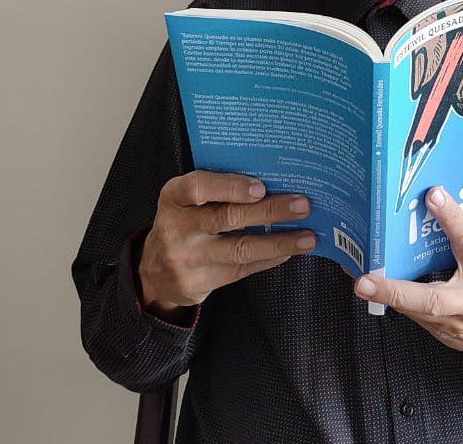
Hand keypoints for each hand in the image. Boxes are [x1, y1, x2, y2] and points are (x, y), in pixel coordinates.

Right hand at [137, 170, 314, 321]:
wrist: (153, 269)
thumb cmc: (184, 220)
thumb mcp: (188, 200)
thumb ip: (218, 189)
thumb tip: (274, 179)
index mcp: (173, 197)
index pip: (198, 188)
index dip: (230, 187)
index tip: (261, 186)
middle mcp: (177, 228)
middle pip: (228, 218)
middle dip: (270, 211)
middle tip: (302, 205)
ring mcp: (187, 259)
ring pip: (240, 249)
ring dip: (279, 242)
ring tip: (308, 237)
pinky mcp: (199, 284)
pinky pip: (242, 270)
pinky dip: (269, 259)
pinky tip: (289, 251)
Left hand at [354, 187, 462, 356]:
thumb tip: (453, 203)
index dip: (452, 218)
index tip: (433, 196)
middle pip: (430, 299)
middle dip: (395, 290)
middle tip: (364, 280)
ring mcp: (455, 325)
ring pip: (414, 311)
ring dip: (384, 294)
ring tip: (357, 275)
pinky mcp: (443, 336)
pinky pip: (416, 316)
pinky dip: (396, 300)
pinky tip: (377, 287)